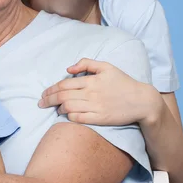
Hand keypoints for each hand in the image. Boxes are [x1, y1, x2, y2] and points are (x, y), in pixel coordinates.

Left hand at [39, 58, 161, 125]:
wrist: (141, 101)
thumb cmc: (123, 82)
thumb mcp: (107, 67)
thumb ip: (87, 63)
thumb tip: (69, 69)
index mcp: (91, 80)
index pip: (64, 84)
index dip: (51, 89)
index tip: (44, 94)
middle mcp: (91, 93)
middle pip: (62, 97)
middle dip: (48, 100)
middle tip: (41, 103)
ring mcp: (95, 107)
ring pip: (68, 108)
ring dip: (57, 108)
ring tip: (54, 108)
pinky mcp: (99, 119)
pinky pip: (78, 119)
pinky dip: (68, 117)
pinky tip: (66, 115)